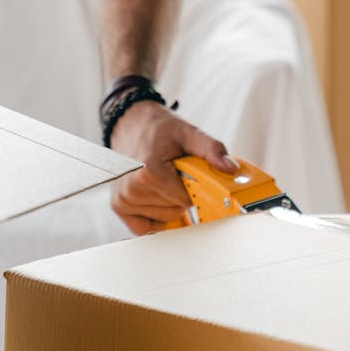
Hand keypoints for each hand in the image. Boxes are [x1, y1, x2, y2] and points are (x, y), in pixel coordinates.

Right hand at [109, 100, 238, 234]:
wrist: (131, 123)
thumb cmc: (159, 129)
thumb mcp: (189, 133)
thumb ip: (211, 150)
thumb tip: (230, 168)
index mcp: (148, 171)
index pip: (185, 200)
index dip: (193, 186)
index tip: (188, 172)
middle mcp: (132, 188)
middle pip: (175, 210)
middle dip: (181, 193)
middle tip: (173, 172)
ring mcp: (123, 199)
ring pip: (163, 218)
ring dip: (168, 202)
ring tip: (162, 179)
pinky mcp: (119, 206)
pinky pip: (146, 227)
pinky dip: (155, 215)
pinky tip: (155, 194)